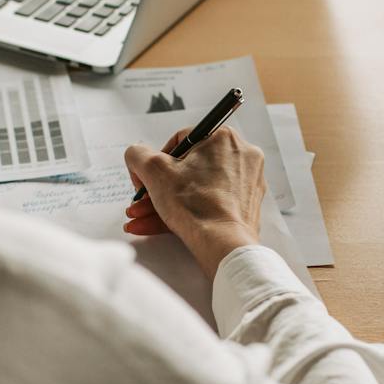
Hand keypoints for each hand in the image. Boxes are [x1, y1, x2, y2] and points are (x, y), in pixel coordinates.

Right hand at [124, 128, 265, 277]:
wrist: (224, 246)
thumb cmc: (196, 206)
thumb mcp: (154, 171)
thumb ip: (138, 155)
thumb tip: (137, 155)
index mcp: (223, 138)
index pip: (180, 141)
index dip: (156, 161)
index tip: (147, 177)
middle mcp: (240, 156)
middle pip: (187, 169)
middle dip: (157, 189)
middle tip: (142, 201)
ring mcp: (246, 182)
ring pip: (195, 189)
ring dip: (164, 203)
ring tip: (140, 219)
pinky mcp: (245, 206)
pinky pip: (208, 204)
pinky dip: (184, 213)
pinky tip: (155, 225)